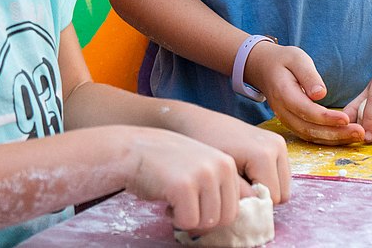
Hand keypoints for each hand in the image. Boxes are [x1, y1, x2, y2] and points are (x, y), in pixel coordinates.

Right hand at [123, 126, 248, 231]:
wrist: (133, 149)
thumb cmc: (165, 162)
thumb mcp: (200, 166)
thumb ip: (218, 185)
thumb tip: (234, 217)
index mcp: (227, 163)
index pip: (238, 205)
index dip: (216, 213)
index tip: (199, 208)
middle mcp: (220, 166)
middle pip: (226, 217)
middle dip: (205, 220)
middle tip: (186, 208)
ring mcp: (203, 175)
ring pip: (209, 222)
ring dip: (190, 219)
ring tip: (176, 202)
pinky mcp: (184, 186)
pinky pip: (189, 222)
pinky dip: (176, 219)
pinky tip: (167, 203)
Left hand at [169, 104, 291, 203]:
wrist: (200, 123)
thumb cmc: (206, 147)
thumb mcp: (221, 175)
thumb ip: (239, 194)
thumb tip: (254, 215)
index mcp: (264, 155)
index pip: (271, 199)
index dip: (252, 203)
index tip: (232, 194)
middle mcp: (277, 146)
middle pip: (281, 193)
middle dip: (260, 196)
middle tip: (237, 187)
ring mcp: (279, 143)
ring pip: (282, 185)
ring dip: (265, 188)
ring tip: (241, 179)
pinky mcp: (278, 142)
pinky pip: (280, 174)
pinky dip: (267, 178)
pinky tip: (247, 171)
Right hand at [244, 41, 363, 145]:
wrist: (264, 68)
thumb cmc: (283, 61)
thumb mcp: (296, 58)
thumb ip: (308, 75)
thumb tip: (320, 94)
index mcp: (283, 93)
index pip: (306, 110)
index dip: (326, 117)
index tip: (346, 118)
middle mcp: (283, 111)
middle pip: (309, 128)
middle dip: (336, 133)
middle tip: (360, 132)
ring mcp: (285, 120)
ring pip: (310, 136)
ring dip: (334, 139)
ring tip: (357, 136)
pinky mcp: (292, 123)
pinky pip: (310, 135)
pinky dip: (328, 138)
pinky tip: (345, 136)